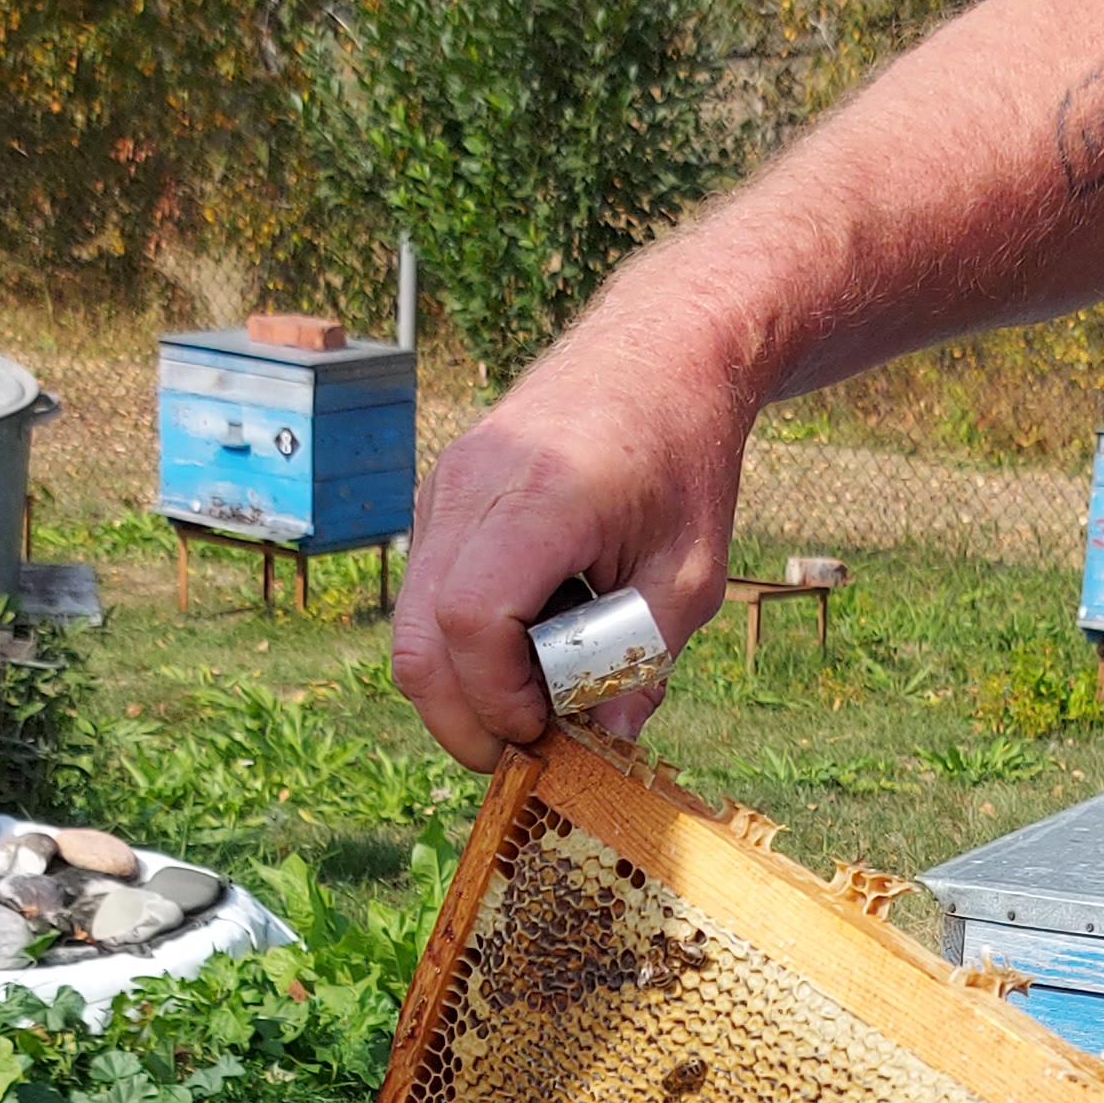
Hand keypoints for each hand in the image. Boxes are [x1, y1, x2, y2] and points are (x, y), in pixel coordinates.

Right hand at [393, 314, 755, 767]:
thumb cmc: (686, 455)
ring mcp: (446, 484)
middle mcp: (472, 485)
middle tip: (523, 752)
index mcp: (541, 498)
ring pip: (412, 620)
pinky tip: (531, 637)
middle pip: (419, 638)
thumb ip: (645, 658)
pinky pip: (427, 588)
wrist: (662, 349)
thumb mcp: (692, 571)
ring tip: (536, 696)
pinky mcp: (442, 492)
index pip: (471, 622)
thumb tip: (608, 741)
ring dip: (461, 682)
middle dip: (461, 717)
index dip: (498, 699)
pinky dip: (463, 637)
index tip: (546, 732)